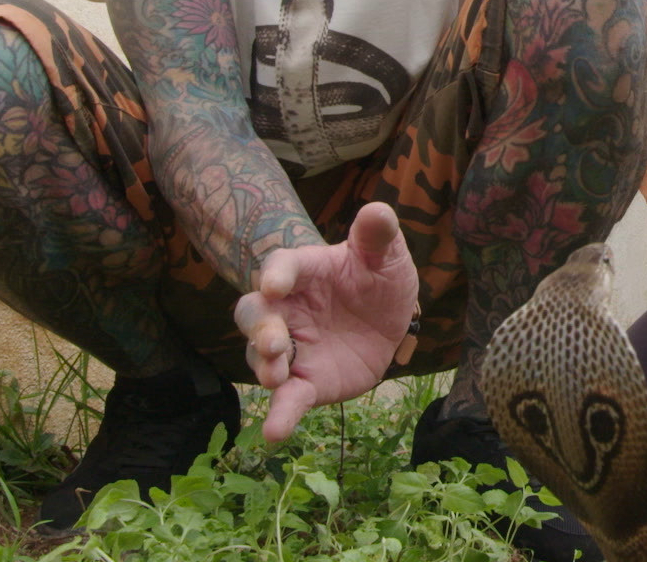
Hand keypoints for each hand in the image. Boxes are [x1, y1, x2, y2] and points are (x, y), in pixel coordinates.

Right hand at [234, 202, 418, 442]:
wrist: (391, 320)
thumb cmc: (379, 278)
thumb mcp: (386, 255)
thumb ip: (378, 235)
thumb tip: (377, 210)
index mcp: (305, 271)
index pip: (281, 267)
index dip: (276, 274)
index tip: (276, 284)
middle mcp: (288, 310)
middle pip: (255, 314)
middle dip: (258, 328)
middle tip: (273, 341)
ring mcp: (293, 347)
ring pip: (262, 357)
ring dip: (263, 367)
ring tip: (274, 377)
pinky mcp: (305, 380)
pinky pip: (288, 398)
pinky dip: (280, 415)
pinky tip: (273, 436)